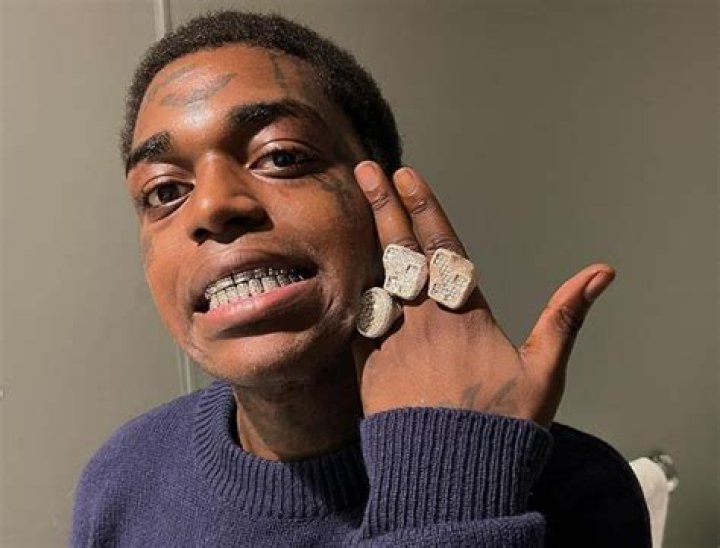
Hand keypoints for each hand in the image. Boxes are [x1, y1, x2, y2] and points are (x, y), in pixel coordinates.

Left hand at [352, 162, 614, 426]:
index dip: (425, 208)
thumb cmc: (502, 426)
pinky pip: (359, 320)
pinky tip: (347, 270)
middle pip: (401, 252)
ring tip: (353, 206)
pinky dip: (355, 292)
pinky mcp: (369, 366)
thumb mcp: (545, 373)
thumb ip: (566, 317)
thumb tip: (600, 273)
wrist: (450, 475)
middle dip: (384, 205)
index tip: (408, 175)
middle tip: (367, 170)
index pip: (443, 249)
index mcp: (465, 315)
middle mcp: (424, 320)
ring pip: (375, 279)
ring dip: (365, 239)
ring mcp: (392, 340)